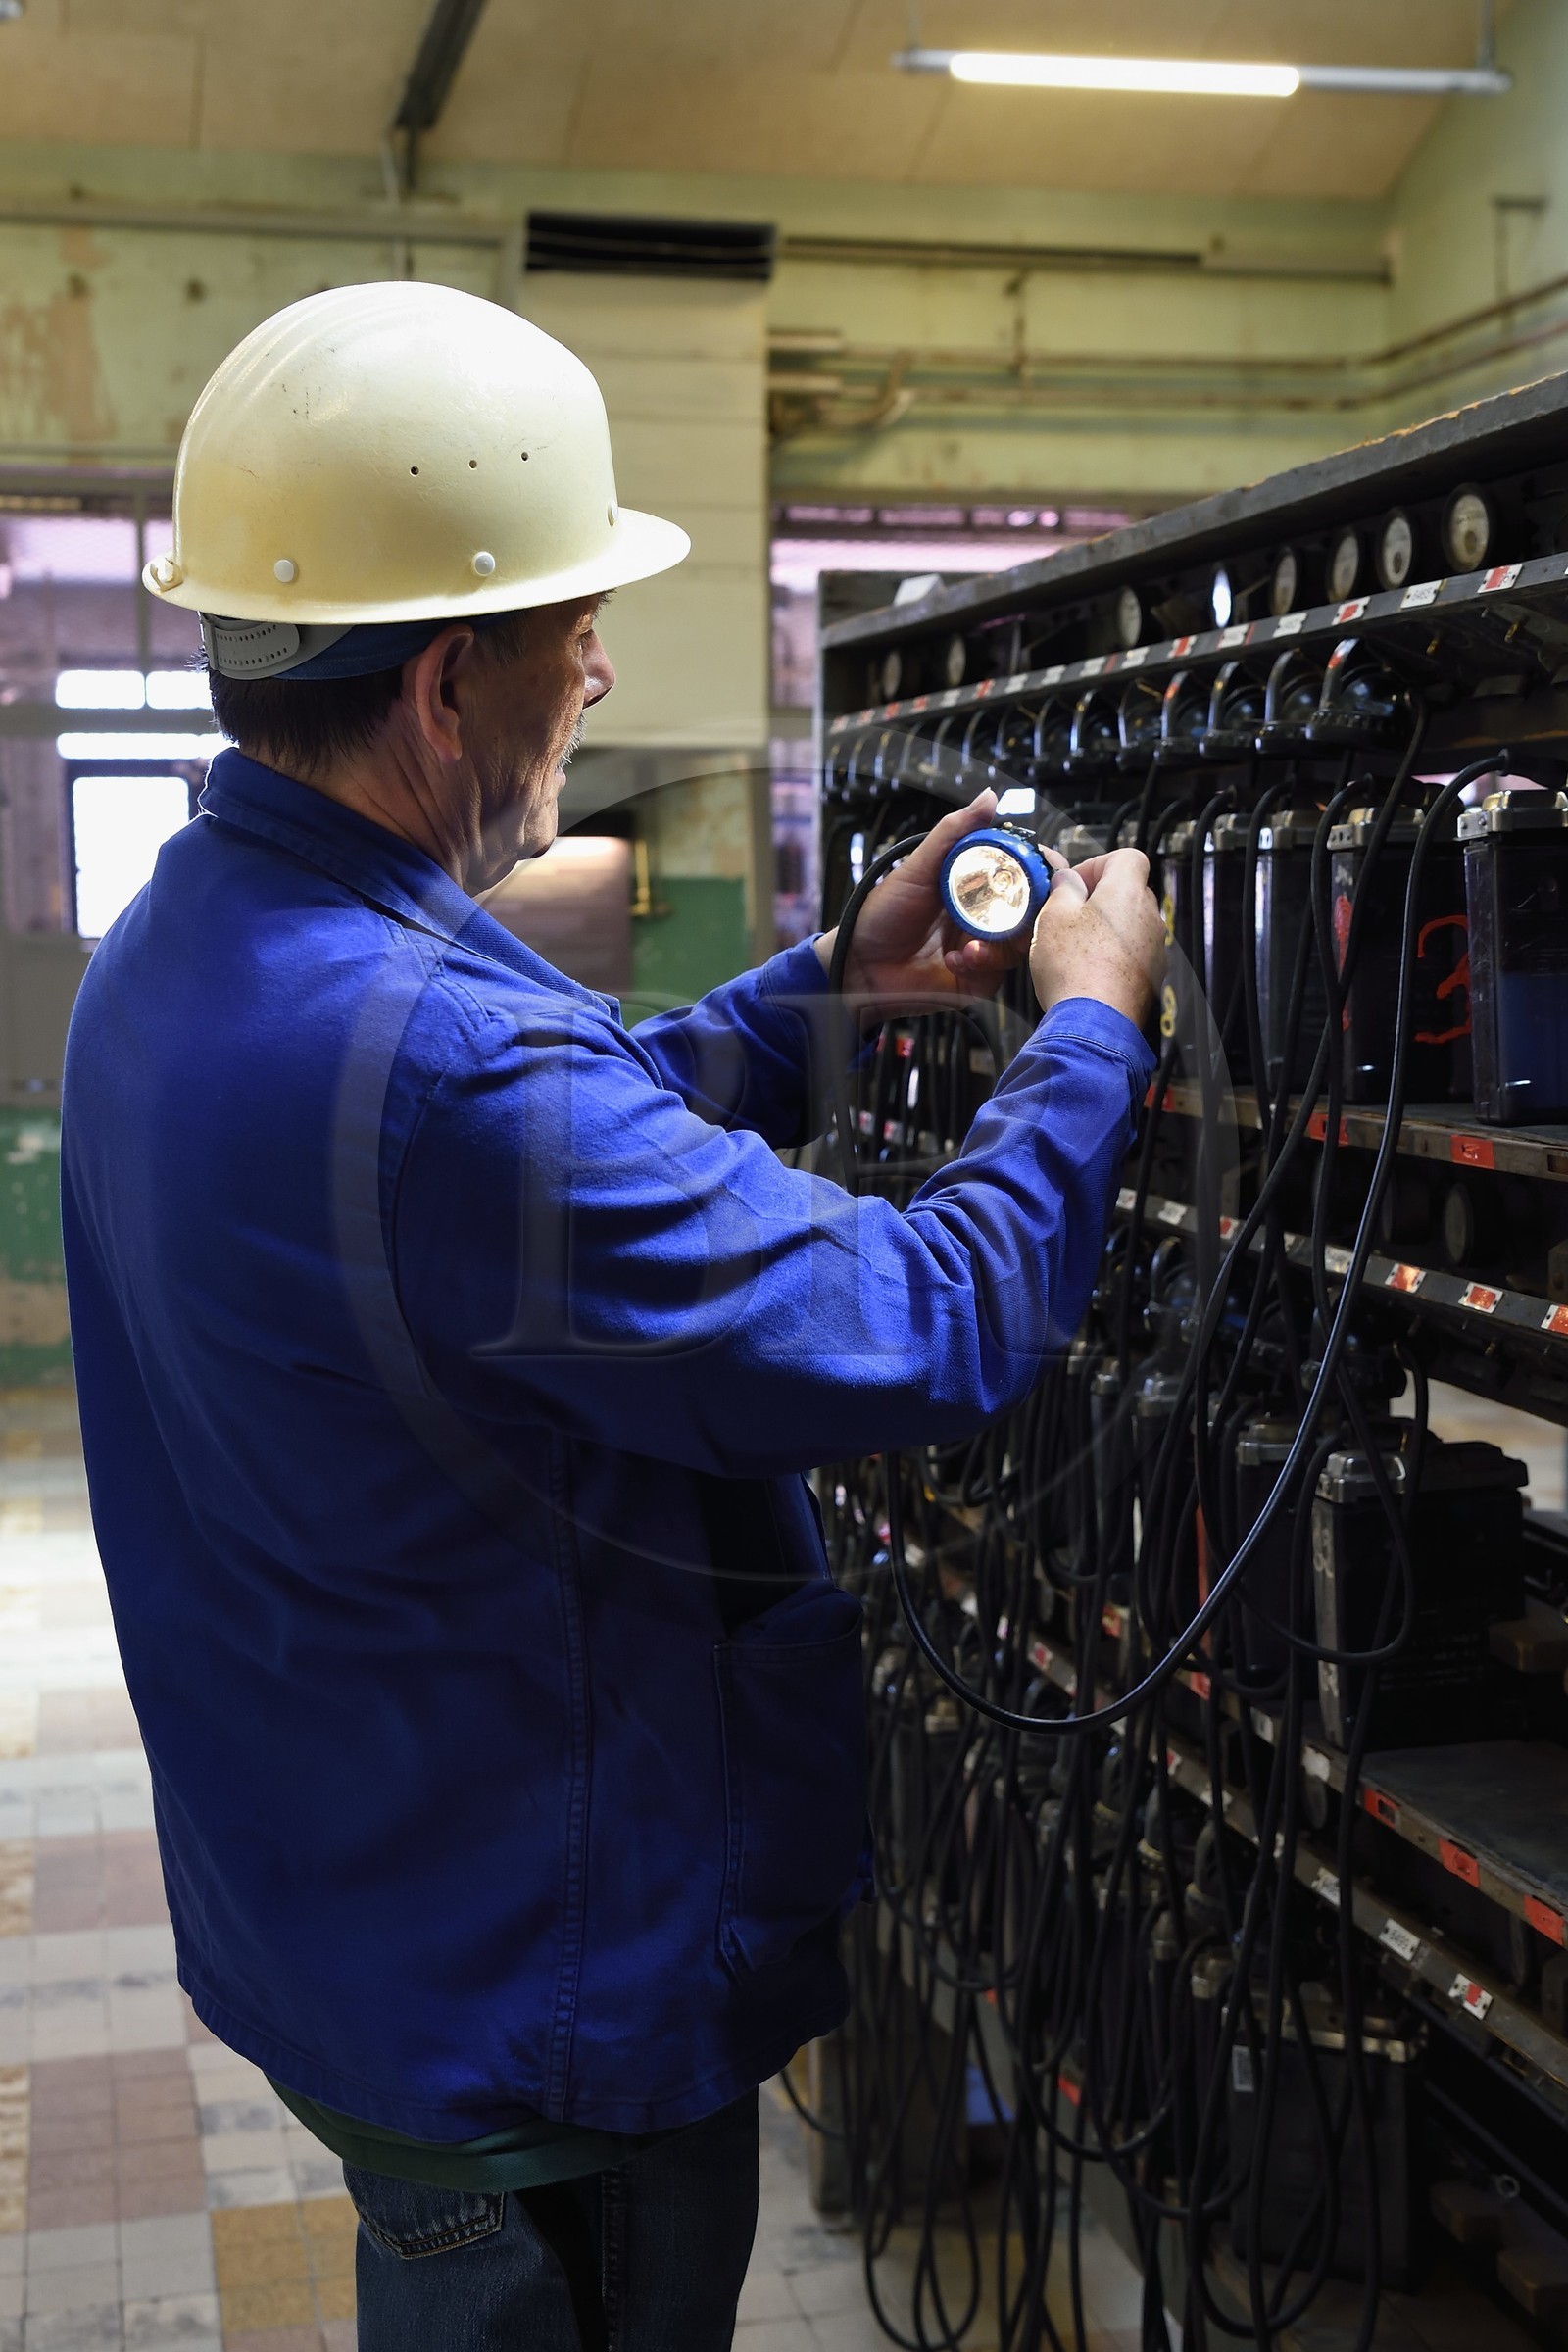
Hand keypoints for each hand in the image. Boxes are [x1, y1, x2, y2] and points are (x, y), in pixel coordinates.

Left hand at [814, 791, 1029, 1009]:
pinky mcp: (980, 978)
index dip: (1040, 869)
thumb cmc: (881, 914)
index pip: (1024, 873)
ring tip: (967, 945)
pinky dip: (982, 963)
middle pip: (1032, 910)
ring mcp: (984, 947)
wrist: (859, 966)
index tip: (1048, 866)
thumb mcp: (918, 868)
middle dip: (1030, 911)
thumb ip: (953, 832)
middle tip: (1019, 912)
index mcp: (976, 885)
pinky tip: (954, 960)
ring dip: (1000, 942)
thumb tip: (989, 796)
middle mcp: (986, 915)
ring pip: (1021, 942)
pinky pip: (1000, 971)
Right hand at [1028, 847, 1164, 1026]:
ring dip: (1106, 927)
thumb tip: (1067, 878)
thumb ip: (1063, 888)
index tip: (1074, 883)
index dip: (1097, 864)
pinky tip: (1089, 970)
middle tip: (1068, 913)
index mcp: (1127, 892)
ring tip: (1076, 946)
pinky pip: (1134, 953)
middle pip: (1129, 890)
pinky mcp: (1152, 976)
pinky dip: (1114, 954)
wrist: (1092, 1023)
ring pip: (1131, 924)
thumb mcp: (1053, 916)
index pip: (1127, 856)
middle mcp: (1150, 916)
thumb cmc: (1073, 968)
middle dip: (1099, 897)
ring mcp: (1155, 948)